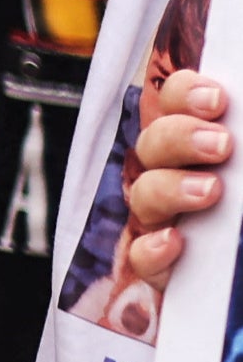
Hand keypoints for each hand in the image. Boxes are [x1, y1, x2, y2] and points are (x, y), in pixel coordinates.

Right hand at [104, 69, 231, 340]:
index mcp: (200, 144)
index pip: (176, 103)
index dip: (185, 93)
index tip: (217, 99)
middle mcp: (176, 176)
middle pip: (153, 143)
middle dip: (180, 137)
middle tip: (220, 144)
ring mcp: (165, 221)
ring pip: (142, 193)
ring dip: (171, 186)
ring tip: (211, 193)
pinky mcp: (163, 269)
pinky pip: (140, 256)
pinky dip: (155, 248)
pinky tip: (178, 243)